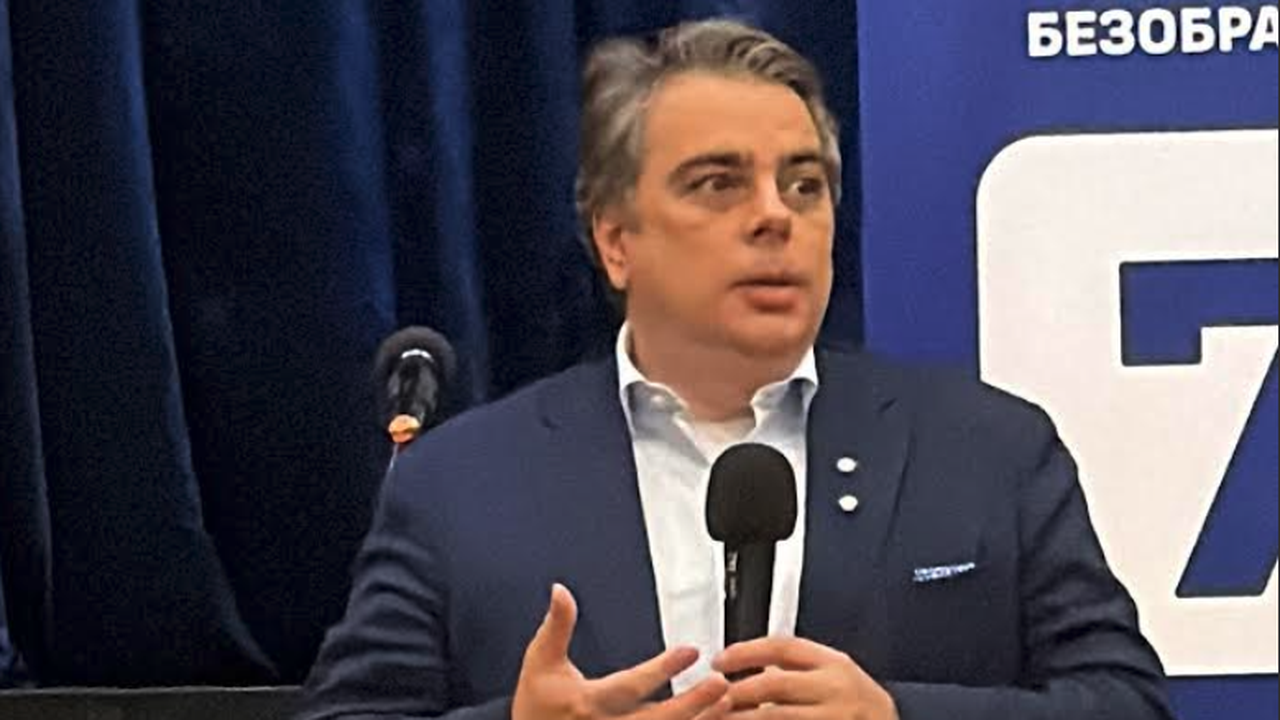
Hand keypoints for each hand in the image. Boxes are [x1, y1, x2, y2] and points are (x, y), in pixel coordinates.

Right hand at [513, 585, 733, 719]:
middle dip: (691, 703)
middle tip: (719, 683)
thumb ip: (557, 626)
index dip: (661, 670)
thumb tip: (561, 591)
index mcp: (589, 703)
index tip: (689, 651)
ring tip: (726, 702)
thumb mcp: (540, 661)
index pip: (631, 687)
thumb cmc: (536, 706)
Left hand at [713, 638, 897, 719]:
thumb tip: (747, 664)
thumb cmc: (859, 707)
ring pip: (775, 716)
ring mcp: (835, 719)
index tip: (719, 661)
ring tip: (721, 717)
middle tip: (713, 697)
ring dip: (742, 717)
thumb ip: (799, 668)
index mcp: (835, 665)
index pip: (782, 647)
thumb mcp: (836, 676)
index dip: (745, 652)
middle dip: (737, 690)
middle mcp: (836, 690)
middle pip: (774, 682)